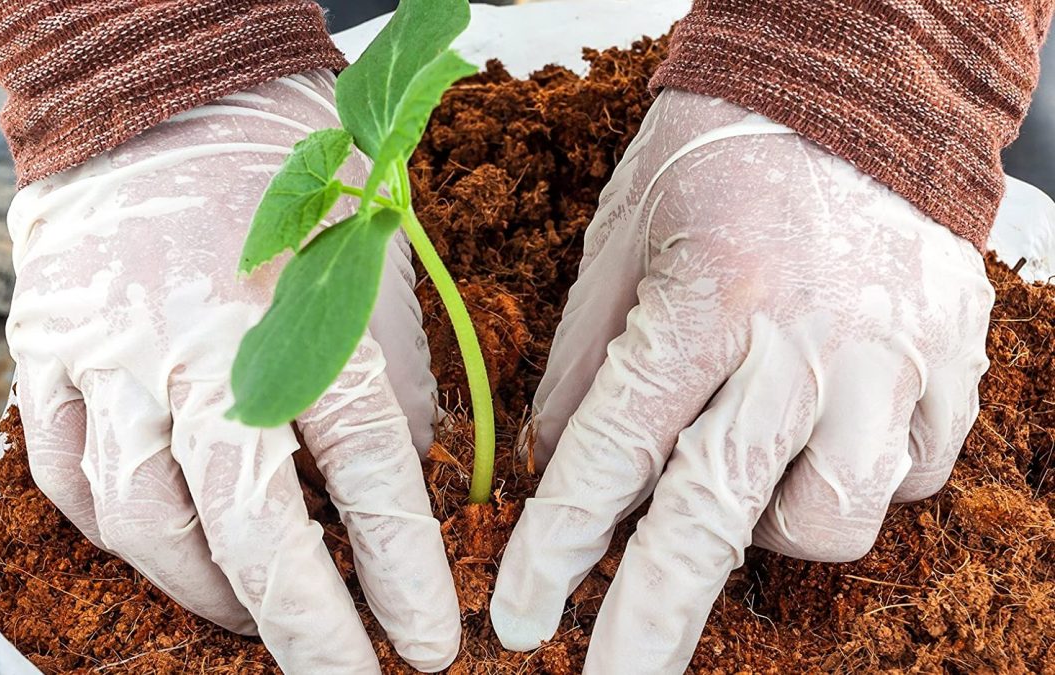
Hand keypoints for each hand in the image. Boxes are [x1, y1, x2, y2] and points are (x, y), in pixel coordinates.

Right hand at [6, 71, 459, 673]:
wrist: (170, 102)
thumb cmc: (290, 193)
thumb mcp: (371, 283)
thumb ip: (385, 394)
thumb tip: (399, 496)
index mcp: (305, 322)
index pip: (369, 474)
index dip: (402, 572)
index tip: (430, 641)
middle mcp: (202, 350)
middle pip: (248, 523)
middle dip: (303, 624)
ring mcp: (114, 357)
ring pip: (147, 520)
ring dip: (206, 591)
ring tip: (256, 620)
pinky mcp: (51, 356)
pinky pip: (67, 479)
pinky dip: (118, 533)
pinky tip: (165, 554)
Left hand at [491, 89, 993, 671]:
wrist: (853, 85)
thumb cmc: (720, 152)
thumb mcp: (624, 241)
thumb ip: (589, 358)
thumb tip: (556, 462)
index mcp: (706, 298)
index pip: (615, 451)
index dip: (560, 547)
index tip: (524, 618)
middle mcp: (803, 338)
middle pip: (721, 513)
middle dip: (654, 620)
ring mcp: (891, 355)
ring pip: (836, 516)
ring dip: (773, 526)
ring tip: (746, 478)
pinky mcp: (952, 361)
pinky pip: (911, 475)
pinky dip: (857, 478)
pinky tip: (825, 434)